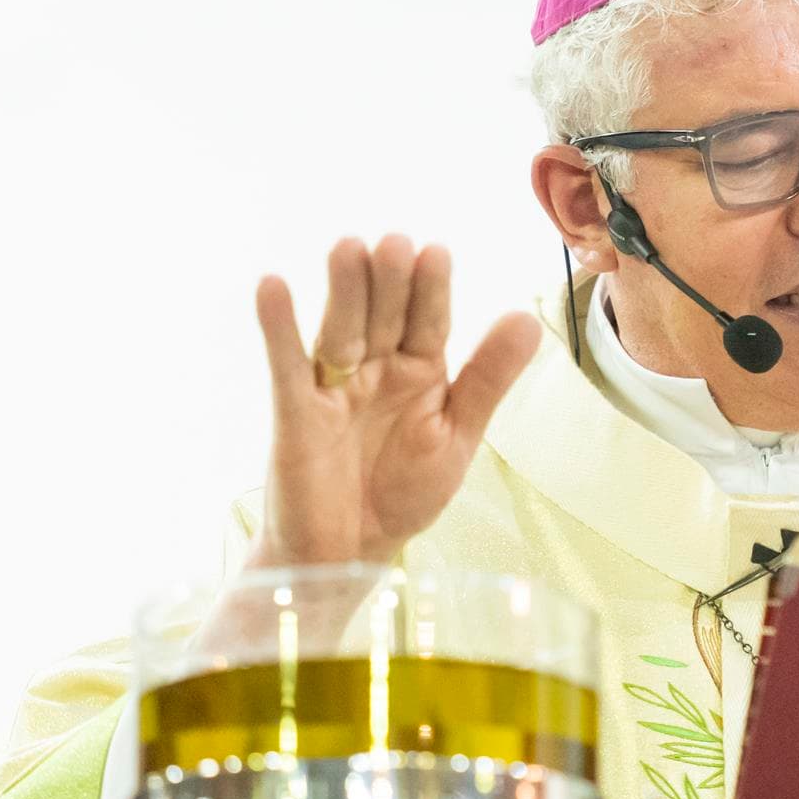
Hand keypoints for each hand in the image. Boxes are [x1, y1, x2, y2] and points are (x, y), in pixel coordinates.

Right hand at [250, 235, 539, 567]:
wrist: (351, 554)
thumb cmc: (403, 492)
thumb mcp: (457, 436)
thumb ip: (487, 379)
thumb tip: (526, 318)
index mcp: (420, 371)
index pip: (428, 322)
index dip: (431, 290)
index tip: (436, 254)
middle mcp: (376, 368)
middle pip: (383, 315)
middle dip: (389, 282)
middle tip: (395, 244)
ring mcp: (333, 386)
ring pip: (340, 330)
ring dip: (343, 290)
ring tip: (349, 248)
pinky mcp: (295, 412)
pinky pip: (286, 365)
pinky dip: (278, 328)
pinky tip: (272, 286)